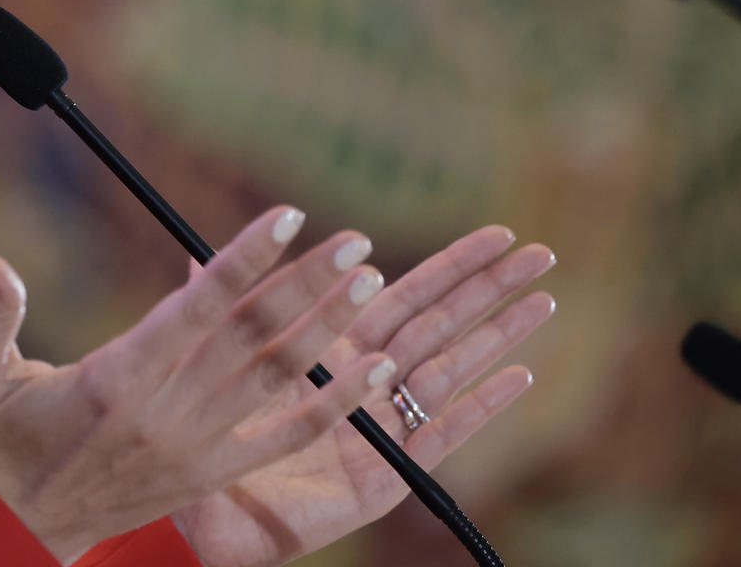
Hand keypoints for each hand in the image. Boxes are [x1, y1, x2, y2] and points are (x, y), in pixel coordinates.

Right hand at [0, 207, 395, 563]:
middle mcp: (167, 412)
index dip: (245, 260)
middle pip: (252, 337)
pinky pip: (286, 434)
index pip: (197, 309)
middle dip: (308, 284)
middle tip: (356, 240)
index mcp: (117, 379)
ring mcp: (197, 446)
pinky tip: (374, 370)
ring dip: (328, 329)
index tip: (289, 216)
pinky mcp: (213, 472)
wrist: (20, 531)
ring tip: (370, 281)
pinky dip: (335, 403)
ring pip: (277, 378)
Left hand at [171, 225, 556, 566]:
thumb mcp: (217, 357)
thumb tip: (195, 248)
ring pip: (450, 369)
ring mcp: (382, 428)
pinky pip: (438, 436)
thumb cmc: (206, 431)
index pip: (406, 294)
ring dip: (497, 335)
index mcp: (335, 349)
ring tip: (545, 301)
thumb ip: (221, 304)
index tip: (496, 234)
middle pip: (441, 324)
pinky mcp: (385, 475)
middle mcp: (367, 383)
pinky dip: (479, 406)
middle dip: (490, 289)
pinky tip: (518, 377)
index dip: (451, 265)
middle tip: (541, 254)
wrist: (198, 507)